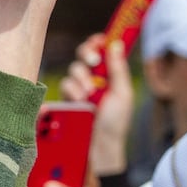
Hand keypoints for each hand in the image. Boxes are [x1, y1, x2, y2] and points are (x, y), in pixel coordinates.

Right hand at [60, 34, 131, 176]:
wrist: (100, 146)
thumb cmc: (115, 122)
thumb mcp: (122, 94)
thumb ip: (118, 69)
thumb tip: (116, 43)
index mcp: (108, 74)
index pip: (101, 50)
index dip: (99, 42)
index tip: (100, 40)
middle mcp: (93, 78)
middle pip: (84, 54)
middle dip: (87, 54)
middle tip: (93, 62)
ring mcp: (78, 88)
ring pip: (74, 69)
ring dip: (82, 80)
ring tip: (89, 96)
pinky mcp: (66, 99)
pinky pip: (65, 85)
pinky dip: (72, 91)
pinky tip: (79, 102)